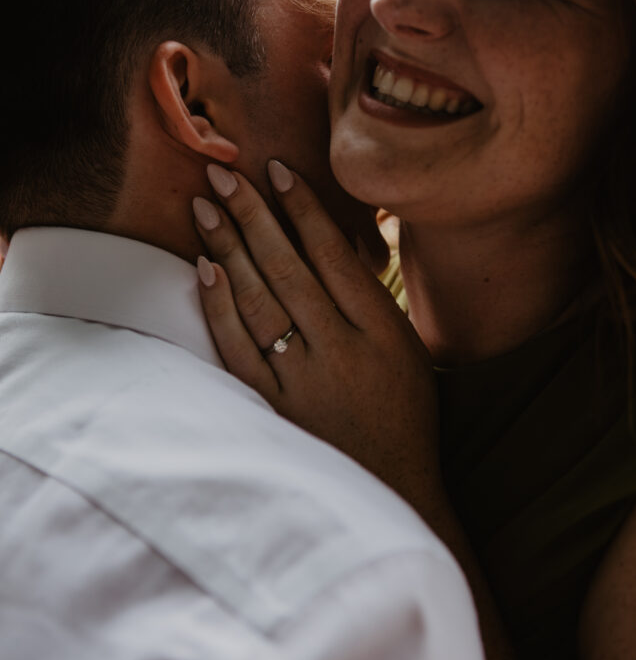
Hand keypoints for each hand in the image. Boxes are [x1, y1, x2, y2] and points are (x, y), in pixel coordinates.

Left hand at [193, 160, 441, 514]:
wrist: (391, 489)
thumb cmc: (402, 413)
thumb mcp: (405, 349)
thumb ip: (369, 298)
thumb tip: (329, 241)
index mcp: (383, 330)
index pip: (333, 253)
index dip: (301, 207)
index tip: (275, 170)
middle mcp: (343, 349)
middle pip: (289, 267)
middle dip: (253, 214)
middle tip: (223, 173)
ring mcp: (305, 381)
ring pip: (260, 300)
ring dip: (229, 248)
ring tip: (206, 207)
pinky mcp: (274, 408)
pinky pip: (239, 349)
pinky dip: (220, 307)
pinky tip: (205, 269)